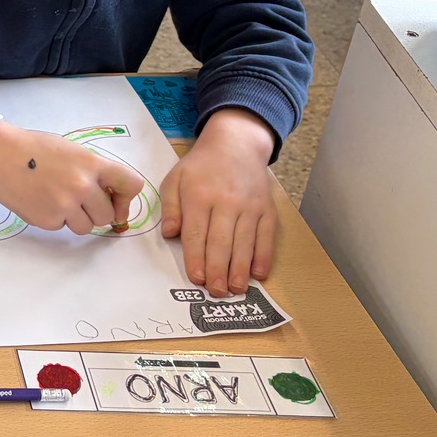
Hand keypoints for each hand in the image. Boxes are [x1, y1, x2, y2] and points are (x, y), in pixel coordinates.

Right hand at [0, 121, 144, 234]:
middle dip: (96, 211)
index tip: (115, 200)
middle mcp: (83, 187)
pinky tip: (40, 200)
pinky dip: (55, 218)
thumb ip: (95, 172)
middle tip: (78, 199)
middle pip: (108, 215)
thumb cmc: (35, 149)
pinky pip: (62, 227)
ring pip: (87, 227)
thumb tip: (111, 200)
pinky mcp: (47, 220)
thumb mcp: (73, 152)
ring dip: (76, 218)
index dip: (126, 197)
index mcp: (92, 164)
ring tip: (57, 199)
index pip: (132, 185)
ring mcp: (65, 206)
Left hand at [158, 108, 278, 296]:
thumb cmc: (201, 166)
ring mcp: (249, 206)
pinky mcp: (267, 208)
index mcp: (199, 195)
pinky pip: (267, 235)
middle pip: (222, 242)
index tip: (196, 279)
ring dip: (241, 268)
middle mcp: (226, 202)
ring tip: (237, 289)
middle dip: (218, 270)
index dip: (196, 258)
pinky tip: (259, 273)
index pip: (197, 233)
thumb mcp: (175, 179)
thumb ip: (170, 207)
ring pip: (245, 242)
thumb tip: (170, 234)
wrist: (236, 144)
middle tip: (217, 292)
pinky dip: (264, 255)